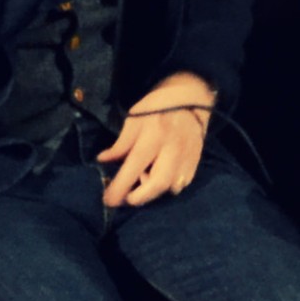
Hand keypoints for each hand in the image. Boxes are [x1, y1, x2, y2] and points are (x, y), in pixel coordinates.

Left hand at [96, 72, 214, 207]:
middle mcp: (173, 149)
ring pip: (172, 186)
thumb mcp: (134, 119)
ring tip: (142, 184)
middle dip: (140, 197)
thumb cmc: (157, 107)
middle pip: (158, 183)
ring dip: (155, 192)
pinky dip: (169, 187)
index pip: (135, 166)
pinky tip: (159, 180)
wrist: (191, 99)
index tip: (109, 200)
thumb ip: (121, 143)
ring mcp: (187, 156)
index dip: (121, 186)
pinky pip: (182, 183)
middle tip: (127, 199)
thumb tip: (103, 160)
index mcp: (154, 135)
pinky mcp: (196, 161)